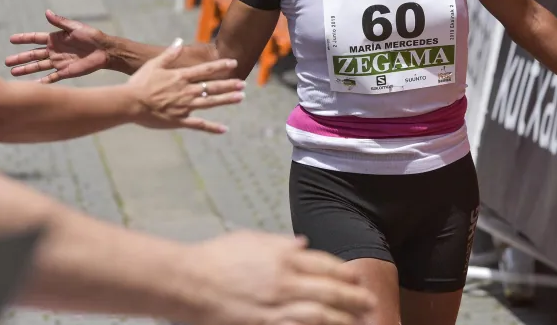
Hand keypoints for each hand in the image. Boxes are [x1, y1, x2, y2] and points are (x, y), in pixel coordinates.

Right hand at [6, 10, 109, 83]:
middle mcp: (54, 51)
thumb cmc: (92, 36)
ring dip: (26, 70)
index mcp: (55, 39)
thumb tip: (46, 12)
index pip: (35, 39)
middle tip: (7, 61)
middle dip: (20, 58)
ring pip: (38, 66)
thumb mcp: (75, 27)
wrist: (105, 50)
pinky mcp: (65, 72)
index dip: (24, 39)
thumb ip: (60, 22)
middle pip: (33, 55)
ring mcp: (59, 62)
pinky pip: (51, 78)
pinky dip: (42, 82)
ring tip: (13, 72)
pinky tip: (32, 85)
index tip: (11, 39)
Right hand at [126, 39, 243, 133]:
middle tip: (244, 84)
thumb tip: (179, 41)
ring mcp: (184, 106)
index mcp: (180, 77)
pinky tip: (224, 129)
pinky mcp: (179, 120)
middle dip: (229, 84)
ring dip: (226, 100)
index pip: (205, 70)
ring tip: (241, 97)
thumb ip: (169, 54)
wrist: (129, 103)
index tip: (234, 63)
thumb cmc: (139, 83)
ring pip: (210, 103)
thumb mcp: (154, 64)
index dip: (221, 66)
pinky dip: (212, 127)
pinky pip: (199, 125)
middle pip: (212, 86)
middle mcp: (186, 91)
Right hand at [184, 231, 375, 324]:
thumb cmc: (216, 257)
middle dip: (353, 298)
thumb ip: (281, 242)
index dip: (344, 272)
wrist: (187, 282)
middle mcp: (284, 282)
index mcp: (283, 257)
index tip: (357, 277)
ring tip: (355, 322)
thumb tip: (304, 244)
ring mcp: (274, 308)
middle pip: (329, 291)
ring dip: (341, 319)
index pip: (324, 264)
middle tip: (369, 303)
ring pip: (318, 316)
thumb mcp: (252, 240)